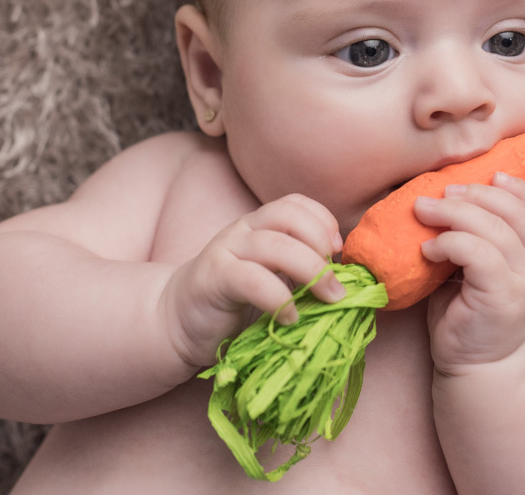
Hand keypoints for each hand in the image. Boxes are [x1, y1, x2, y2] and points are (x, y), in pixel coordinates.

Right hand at [161, 194, 344, 367]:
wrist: (178, 322)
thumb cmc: (234, 303)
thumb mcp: (272, 278)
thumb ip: (299, 270)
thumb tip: (346, 279)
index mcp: (258, 225)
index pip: (294, 203)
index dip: (323, 221)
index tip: (338, 252)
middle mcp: (241, 230)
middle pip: (288, 217)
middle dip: (321, 246)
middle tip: (337, 283)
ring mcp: (225, 251)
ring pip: (274, 245)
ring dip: (311, 271)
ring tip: (328, 299)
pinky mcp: (212, 279)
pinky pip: (251, 279)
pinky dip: (279, 298)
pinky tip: (291, 317)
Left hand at [413, 172, 524, 373]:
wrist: (480, 368)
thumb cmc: (467, 314)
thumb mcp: (471, 268)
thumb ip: (471, 237)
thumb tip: (439, 198)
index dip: (514, 188)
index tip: (488, 174)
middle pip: (513, 212)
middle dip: (474, 193)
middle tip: (441, 192)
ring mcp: (520, 282)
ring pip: (494, 229)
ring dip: (455, 213)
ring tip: (424, 211)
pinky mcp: (501, 297)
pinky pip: (478, 255)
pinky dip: (450, 242)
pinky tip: (429, 250)